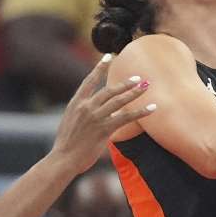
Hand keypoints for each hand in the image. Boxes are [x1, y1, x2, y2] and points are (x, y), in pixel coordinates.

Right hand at [49, 55, 154, 172]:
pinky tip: (152, 108)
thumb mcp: (70, 123)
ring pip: (118, 100)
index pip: (89, 81)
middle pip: (109, 90)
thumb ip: (82, 113)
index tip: (108, 57)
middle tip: (138, 78)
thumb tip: (94, 111)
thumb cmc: (66, 145)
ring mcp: (95, 117)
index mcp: (76, 103)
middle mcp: (86, 107)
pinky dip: (141, 112)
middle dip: (125, 83)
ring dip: (134, 92)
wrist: (63, 159)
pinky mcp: (104, 129)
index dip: (99, 68)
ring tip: (145, 87)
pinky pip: (126, 117)